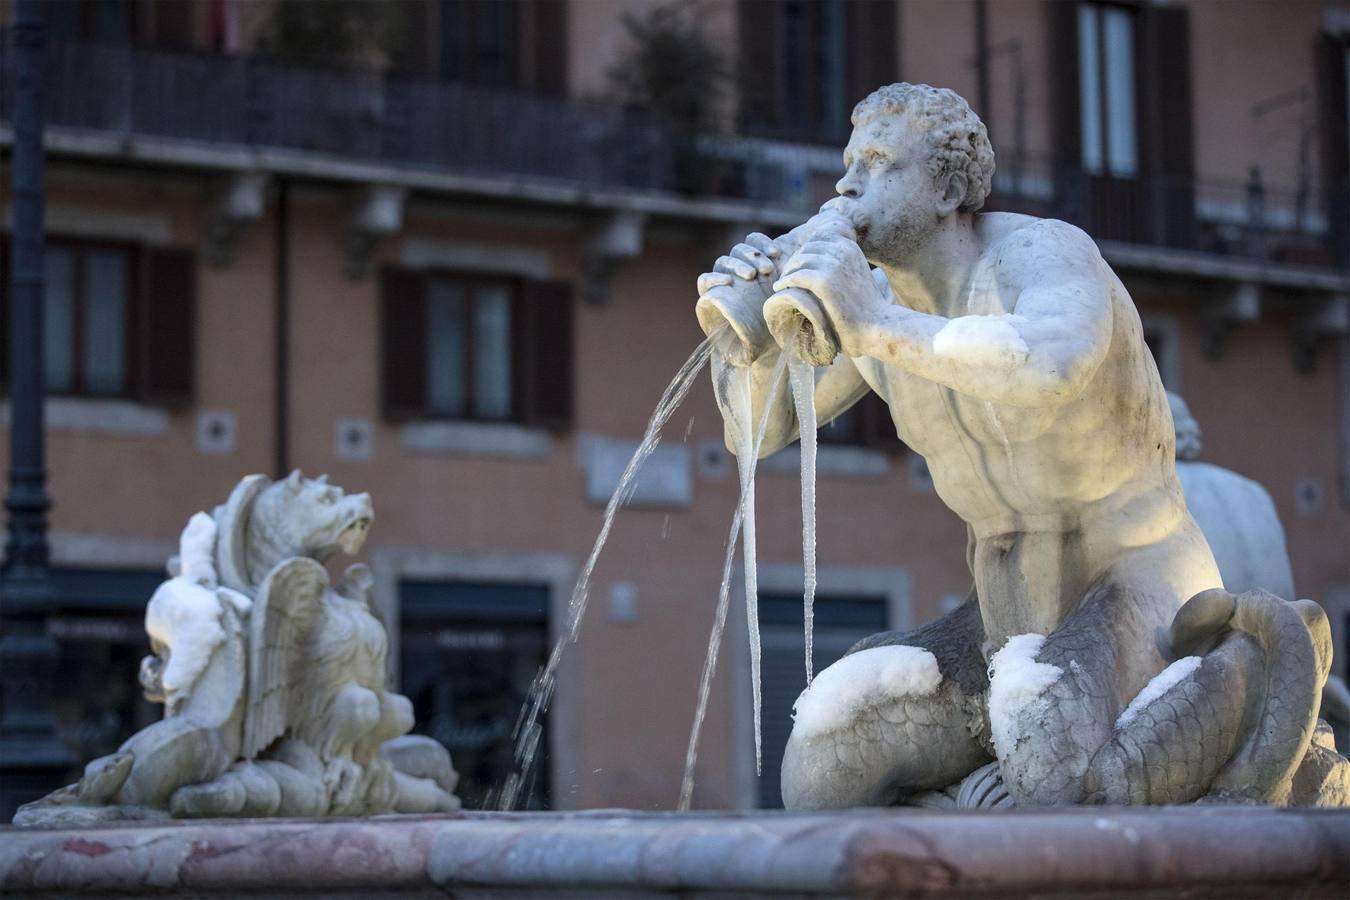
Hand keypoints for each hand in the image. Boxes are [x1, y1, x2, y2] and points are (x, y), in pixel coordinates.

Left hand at [694, 232, 783, 365]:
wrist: (788, 317)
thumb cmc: (766, 336)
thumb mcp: (752, 347)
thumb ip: (744, 351)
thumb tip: (742, 356)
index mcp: (718, 297)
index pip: (705, 281)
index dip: (713, 280)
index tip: (728, 284)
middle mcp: (729, 276)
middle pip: (723, 262)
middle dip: (736, 266)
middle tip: (753, 276)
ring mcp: (744, 262)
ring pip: (739, 249)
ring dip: (752, 255)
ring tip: (768, 269)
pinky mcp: (760, 251)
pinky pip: (755, 240)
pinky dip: (763, 243)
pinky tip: (776, 253)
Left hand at [770, 215, 885, 358]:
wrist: (878, 327)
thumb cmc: (867, 308)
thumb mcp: (856, 275)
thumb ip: (841, 264)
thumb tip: (820, 261)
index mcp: (850, 247)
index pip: (818, 238)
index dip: (806, 251)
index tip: (800, 267)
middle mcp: (843, 251)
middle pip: (806, 248)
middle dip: (795, 262)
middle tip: (787, 277)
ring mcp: (834, 265)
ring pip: (799, 261)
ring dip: (788, 272)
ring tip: (783, 284)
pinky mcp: (824, 282)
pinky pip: (796, 276)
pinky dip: (786, 282)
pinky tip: (780, 289)